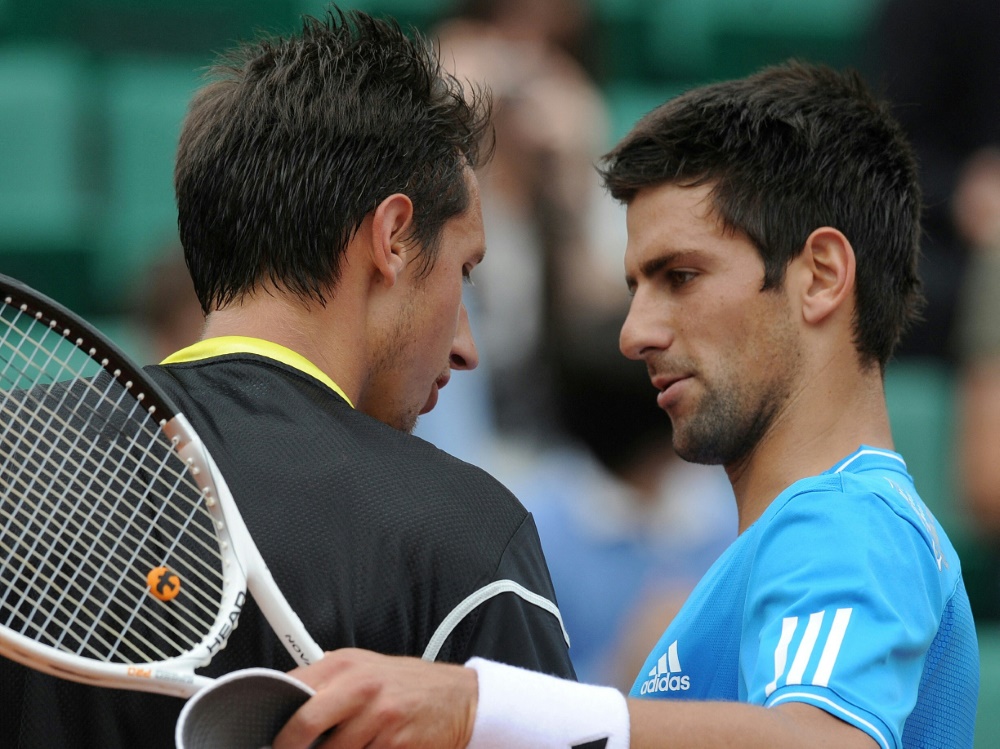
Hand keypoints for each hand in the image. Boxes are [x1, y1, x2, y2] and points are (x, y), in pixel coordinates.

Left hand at [271, 648, 477, 748]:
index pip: (290, 691)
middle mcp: (360, 686)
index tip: (270, 738)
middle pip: (302, 726)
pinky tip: (369, 747)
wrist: (459, 699)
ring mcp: (377, 716)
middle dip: (290, 747)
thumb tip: (285, 707)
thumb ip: (326, 684)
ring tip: (347, 744)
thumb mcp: (364, 670)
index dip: (275, 721)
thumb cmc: (407, 686)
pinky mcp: (393, 743)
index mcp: (344, 664)